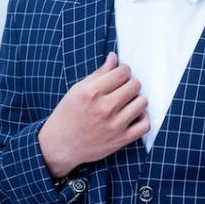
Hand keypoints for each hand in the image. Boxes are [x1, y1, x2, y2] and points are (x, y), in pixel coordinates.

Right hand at [38, 51, 149, 176]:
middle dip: (130, 83)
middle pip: (134, 86)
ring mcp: (114, 125)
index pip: (122, 73)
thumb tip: (114, 58)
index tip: (120, 74)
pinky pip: (144, 125)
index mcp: (91, 93)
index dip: (124, 70)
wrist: (60, 145)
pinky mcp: (120, 140)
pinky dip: (143, 118)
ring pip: (142, 103)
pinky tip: (134, 115)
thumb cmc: (68, 115)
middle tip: (123, 88)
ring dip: (137, 100)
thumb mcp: (77, 90)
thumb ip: (98, 74)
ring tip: (128, 102)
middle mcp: (104, 108)